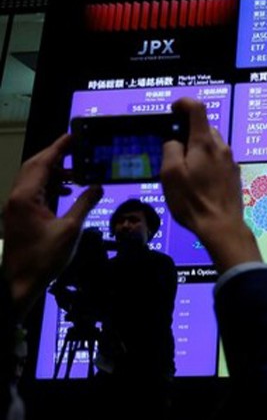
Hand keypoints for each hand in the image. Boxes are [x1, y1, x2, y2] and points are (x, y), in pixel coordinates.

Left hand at [1, 134, 101, 318]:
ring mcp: (16, 207)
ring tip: (76, 171)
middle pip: (35, 166)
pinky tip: (66, 191)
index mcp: (26, 196)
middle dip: (55, 155)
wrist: (20, 282)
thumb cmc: (44, 257)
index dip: (59, 148)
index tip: (74, 136)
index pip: (44, 163)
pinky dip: (50, 185)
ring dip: (53, 171)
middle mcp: (17, 197)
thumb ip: (84, 203)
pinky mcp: (19, 216)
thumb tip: (97, 186)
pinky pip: (34, 191)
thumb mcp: (70, 229)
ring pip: (33, 178)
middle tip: (77, 148)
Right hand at [160, 98, 260, 271]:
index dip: (184, 103)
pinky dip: (207, 161)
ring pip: (213, 144)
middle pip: (205, 127)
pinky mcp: (234, 175)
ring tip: (185, 167)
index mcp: (205, 142)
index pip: (198, 108)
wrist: (221, 225)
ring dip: (198, 148)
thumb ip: (171, 149)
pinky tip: (199, 179)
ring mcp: (231, 161)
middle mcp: (222, 147)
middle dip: (189, 131)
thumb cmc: (192, 200)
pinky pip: (218, 159)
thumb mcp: (170, 174)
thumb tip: (174, 140)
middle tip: (173, 147)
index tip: (172, 110)